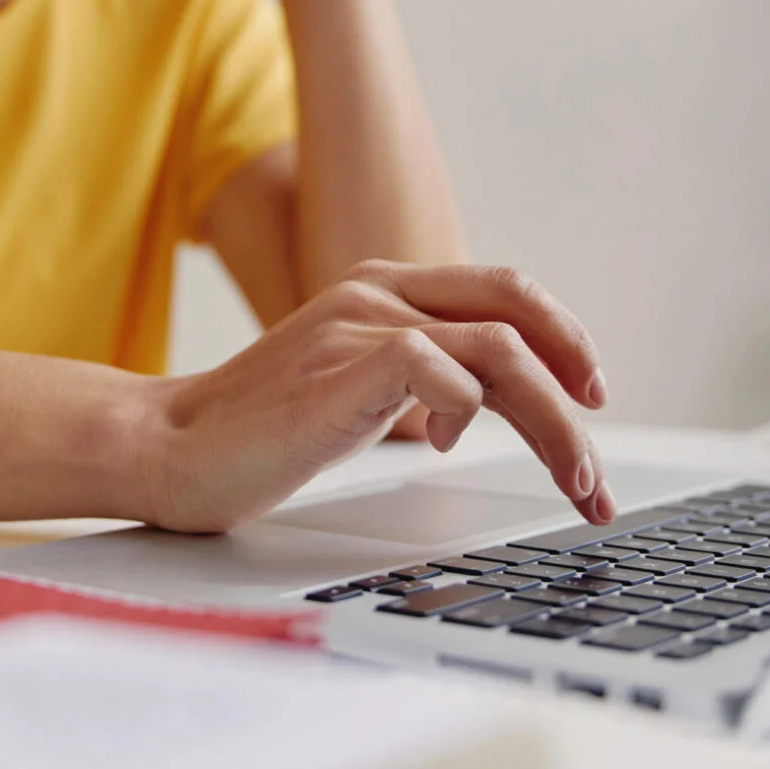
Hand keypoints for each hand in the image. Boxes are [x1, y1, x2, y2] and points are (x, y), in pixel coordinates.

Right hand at [136, 261, 613, 532]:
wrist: (168, 448)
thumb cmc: (256, 430)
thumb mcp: (352, 387)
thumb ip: (411, 376)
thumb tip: (478, 407)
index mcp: (380, 289)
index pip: (500, 289)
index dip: (561, 334)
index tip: (590, 392)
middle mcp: (376, 293)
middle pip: (514, 311)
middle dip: (576, 375)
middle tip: (601, 443)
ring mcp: (359, 324)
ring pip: (498, 349)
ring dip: (553, 422)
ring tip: (574, 480)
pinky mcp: (343, 367)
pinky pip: (440, 371)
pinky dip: (467, 412)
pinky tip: (446, 447)